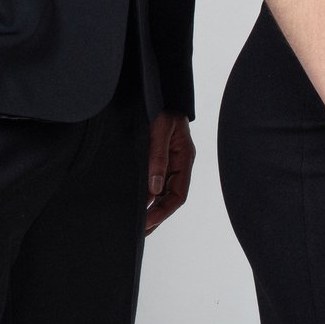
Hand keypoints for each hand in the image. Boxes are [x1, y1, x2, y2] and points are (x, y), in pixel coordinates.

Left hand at [144, 111, 195, 234]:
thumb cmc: (163, 107)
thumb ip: (158, 157)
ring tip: (139, 224)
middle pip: (171, 198)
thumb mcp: (161, 130)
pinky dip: (149, 194)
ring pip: (164, 192)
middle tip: (141, 231)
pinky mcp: (159, 157)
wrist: (160, 92)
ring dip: (153, 208)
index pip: (178, 195)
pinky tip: (139, 202)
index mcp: (184, 160)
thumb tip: (153, 189)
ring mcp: (170, 162)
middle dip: (158, 216)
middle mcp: (179, 164)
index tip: (147, 221)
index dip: (163, 211)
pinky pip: (156, 181)